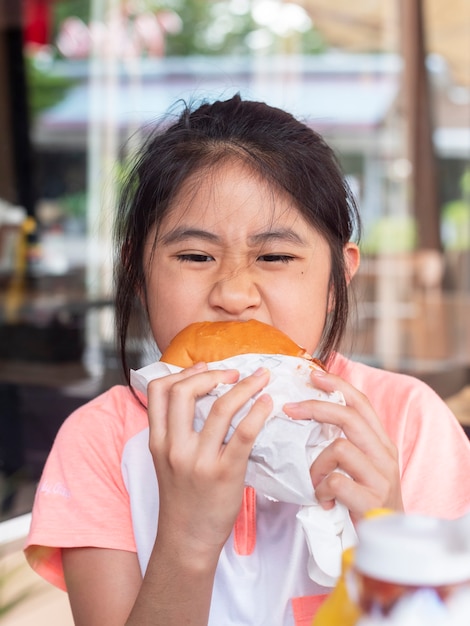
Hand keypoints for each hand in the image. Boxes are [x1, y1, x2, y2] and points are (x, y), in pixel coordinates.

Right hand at [147, 364, 272, 562]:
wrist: (186, 540)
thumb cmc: (183, 498)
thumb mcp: (167, 460)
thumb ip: (176, 430)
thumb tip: (203, 396)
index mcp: (158, 441)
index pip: (158, 390)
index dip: (182, 372)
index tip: (204, 368)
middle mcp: (174, 447)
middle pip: (184, 391)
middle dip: (212, 374)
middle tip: (234, 374)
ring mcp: (198, 460)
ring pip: (220, 408)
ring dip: (244, 386)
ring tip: (260, 379)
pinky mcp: (224, 473)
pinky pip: (243, 434)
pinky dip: (257, 412)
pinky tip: (266, 403)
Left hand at [283, 369, 402, 521]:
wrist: (389, 545)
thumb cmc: (366, 501)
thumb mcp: (361, 468)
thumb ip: (345, 444)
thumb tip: (310, 417)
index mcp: (381, 443)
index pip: (362, 403)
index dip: (338, 386)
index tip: (313, 375)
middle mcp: (385, 455)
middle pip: (350, 418)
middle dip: (316, 408)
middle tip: (289, 409)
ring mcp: (381, 477)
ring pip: (340, 448)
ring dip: (317, 465)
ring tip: (315, 483)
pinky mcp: (372, 500)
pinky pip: (335, 481)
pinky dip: (321, 490)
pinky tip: (323, 501)